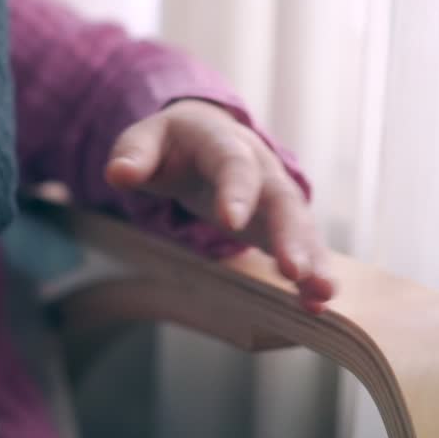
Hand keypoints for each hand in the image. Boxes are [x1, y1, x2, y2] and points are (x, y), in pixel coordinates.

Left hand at [105, 99, 334, 311]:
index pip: (232, 165)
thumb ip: (134, 155)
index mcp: (223, 142)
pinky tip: (316, 304)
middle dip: (289, 235)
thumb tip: (118, 173)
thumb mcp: (147, 139)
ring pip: (300, 225)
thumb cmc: (171, 142)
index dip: (235, 192)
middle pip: (280, 200)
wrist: (204, 133)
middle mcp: (260, 167)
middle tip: (293, 271)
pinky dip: (312, 272)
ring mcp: (275, 194)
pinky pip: (302, 245)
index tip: (231, 222)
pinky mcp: (281, 221)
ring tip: (320, 295)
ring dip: (312, 260)